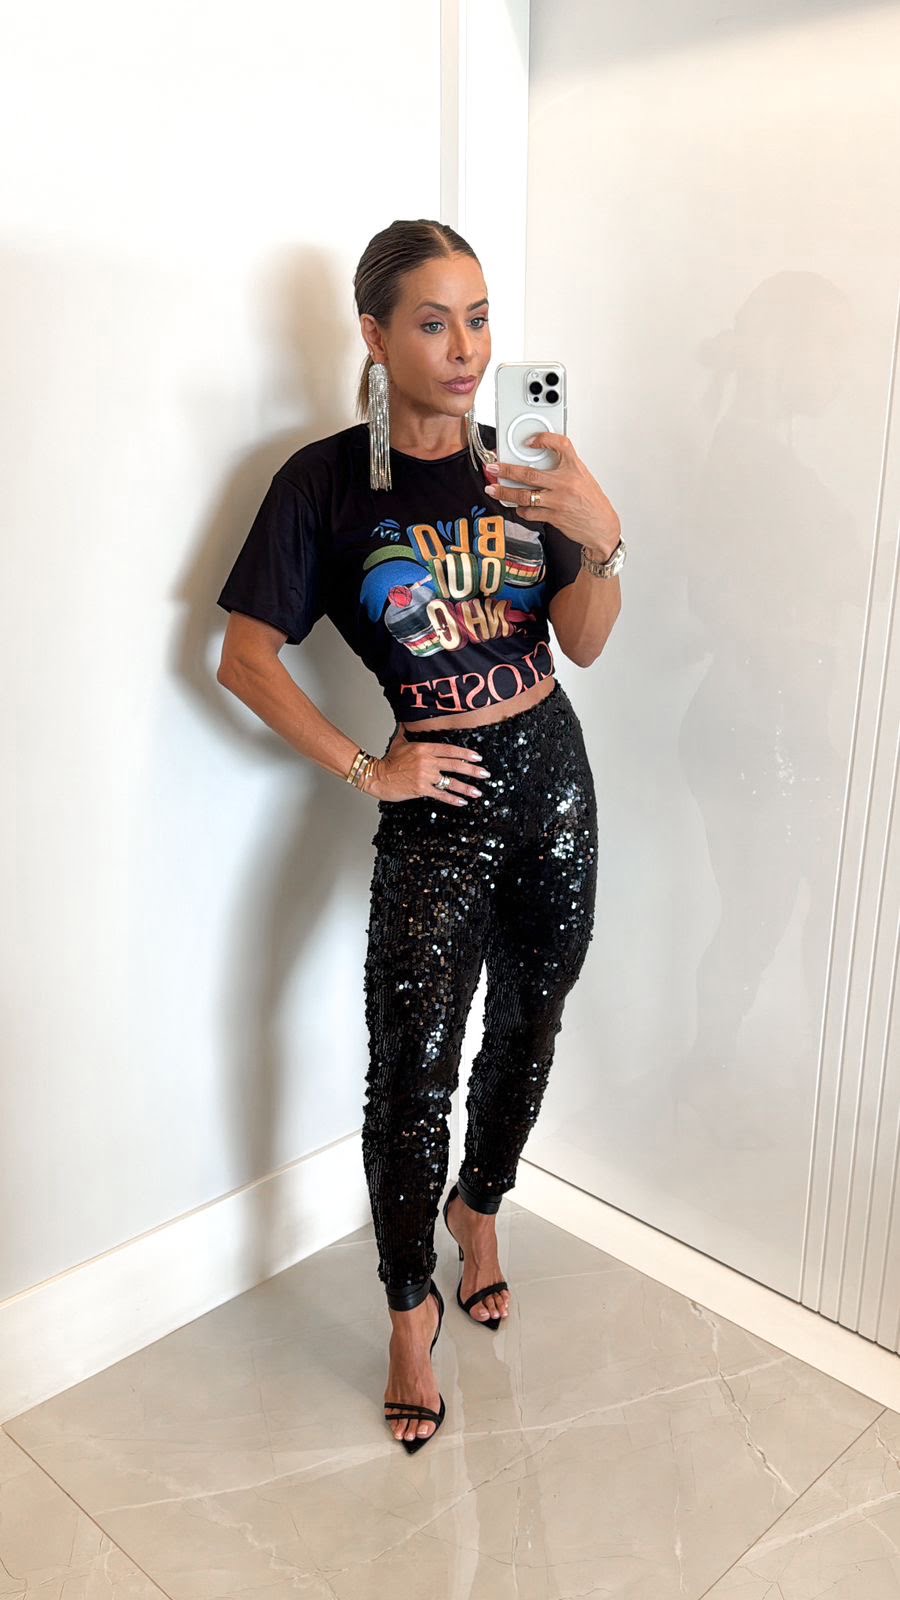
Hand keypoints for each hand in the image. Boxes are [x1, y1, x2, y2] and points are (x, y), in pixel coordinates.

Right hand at [366, 725, 490, 806]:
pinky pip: (441, 794)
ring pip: (450, 781)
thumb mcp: (399, 742)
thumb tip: (407, 722)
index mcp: (424, 748)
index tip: (477, 757)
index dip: (465, 754)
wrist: (376, 776)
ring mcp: (425, 775)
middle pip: (454, 765)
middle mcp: (427, 761)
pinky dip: (452, 799)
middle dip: (472, 770)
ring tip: (478, 792)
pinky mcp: (421, 788)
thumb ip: (406, 732)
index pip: (450, 750)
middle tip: (485, 774)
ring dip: (466, 787)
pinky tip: (462, 802)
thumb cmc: (387, 761)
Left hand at [484, 433, 619, 560]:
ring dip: (505, 493)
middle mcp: (565, 483)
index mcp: (575, 469)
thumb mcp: (584, 477)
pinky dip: (520, 510)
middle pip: (529, 474)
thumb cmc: (592, 502)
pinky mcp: (554, 517)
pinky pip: (530, 513)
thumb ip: (564, 468)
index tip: (530, 440)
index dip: (544, 439)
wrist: (602, 527)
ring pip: (524, 496)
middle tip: (493, 468)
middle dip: (506, 471)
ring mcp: (558, 501)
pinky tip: (516, 506)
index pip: (561, 445)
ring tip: (493, 490)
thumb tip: (540, 462)